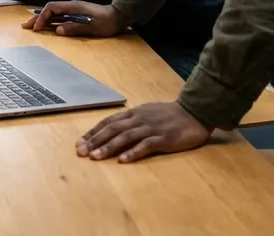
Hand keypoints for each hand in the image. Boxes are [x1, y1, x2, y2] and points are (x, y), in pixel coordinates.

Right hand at [22, 0, 128, 35]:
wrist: (119, 16)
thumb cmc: (107, 22)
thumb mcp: (92, 27)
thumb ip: (74, 28)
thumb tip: (57, 30)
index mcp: (73, 6)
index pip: (51, 8)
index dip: (42, 17)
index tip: (37, 28)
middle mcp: (71, 6)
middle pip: (49, 10)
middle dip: (37, 18)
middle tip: (25, 26)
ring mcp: (73, 10)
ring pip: (53, 13)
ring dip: (42, 19)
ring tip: (31, 27)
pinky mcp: (76, 14)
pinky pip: (59, 16)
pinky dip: (50, 21)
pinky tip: (46, 26)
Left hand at [76, 102, 212, 162]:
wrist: (194, 112)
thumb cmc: (169, 115)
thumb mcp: (146, 112)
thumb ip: (131, 120)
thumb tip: (112, 128)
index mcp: (133, 113)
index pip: (108, 122)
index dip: (93, 132)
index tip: (80, 142)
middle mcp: (139, 119)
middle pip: (112, 129)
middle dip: (95, 141)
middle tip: (81, 152)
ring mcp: (150, 128)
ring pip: (125, 137)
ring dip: (109, 147)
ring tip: (96, 157)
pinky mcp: (163, 138)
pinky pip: (145, 145)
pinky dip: (133, 152)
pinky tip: (123, 160)